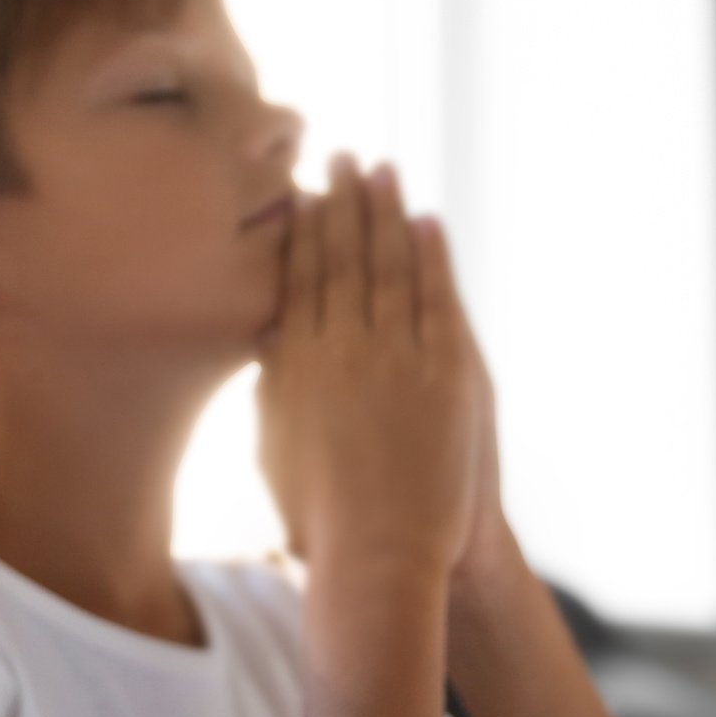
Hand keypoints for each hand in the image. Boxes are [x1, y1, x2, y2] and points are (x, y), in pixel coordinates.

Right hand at [256, 157, 492, 586]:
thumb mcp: (273, 444)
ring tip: (384, 171)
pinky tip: (427, 225)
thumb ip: (274, 385)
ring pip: (389, 267)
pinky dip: (432, 258)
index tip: (304, 190)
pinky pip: (435, 298)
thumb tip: (270, 340)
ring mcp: (396, 356)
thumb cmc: (318, 520)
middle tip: (344, 156)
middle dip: (343, 203)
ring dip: (386, 214)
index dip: (303, 229)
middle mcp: (342, 349)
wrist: (378, 560)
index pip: (299, 277)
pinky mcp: (445, 373)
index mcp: (295, 364)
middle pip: (341, 257)